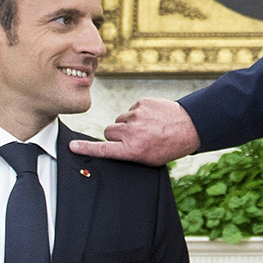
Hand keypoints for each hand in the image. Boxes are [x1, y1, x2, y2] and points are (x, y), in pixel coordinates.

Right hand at [69, 98, 200, 165]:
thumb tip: (113, 148)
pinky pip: (131, 109)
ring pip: (120, 120)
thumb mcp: (149, 159)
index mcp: (132, 149)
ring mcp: (136, 115)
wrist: (190, 126)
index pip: (103, 149)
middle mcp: (131, 132)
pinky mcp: (142, 103)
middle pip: (108, 132)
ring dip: (128, 124)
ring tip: (147, 128)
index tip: (72, 146)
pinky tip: (152, 119)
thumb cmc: (170, 146)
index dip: (86, 148)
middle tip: (133, 138)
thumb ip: (129, 154)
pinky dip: (139, 114)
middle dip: (117, 135)